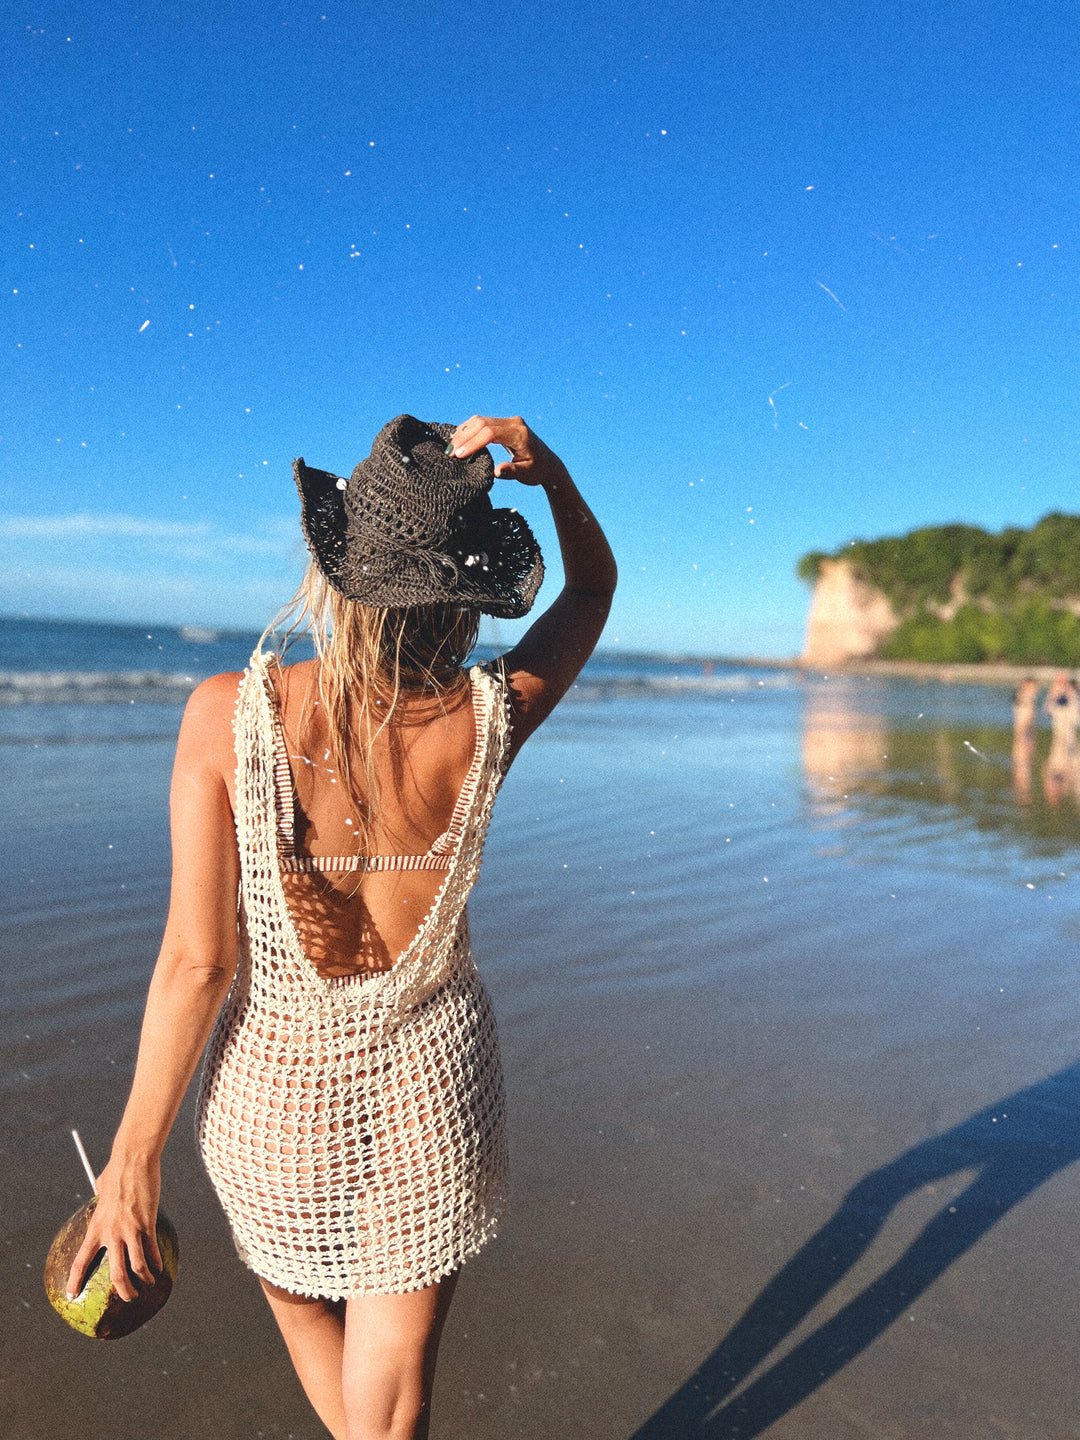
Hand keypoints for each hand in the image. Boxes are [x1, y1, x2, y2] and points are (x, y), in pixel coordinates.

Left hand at [66, 1156, 162, 1302]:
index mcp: (95, 1227)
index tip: (73, 1295)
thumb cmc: (116, 1170)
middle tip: (129, 1297)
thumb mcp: (101, 1187)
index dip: (75, 1281)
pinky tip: (160, 1268)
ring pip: (136, 1268)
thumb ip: (100, 1195)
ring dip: (144, 1281)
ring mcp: (130, 1230)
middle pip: (115, 1274)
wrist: (133, 1160)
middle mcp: (111, 1234)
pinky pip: (152, 1250)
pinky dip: (156, 1263)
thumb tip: (99, 1189)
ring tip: (149, 1284)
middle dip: (123, 1291)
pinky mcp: (147, 1223)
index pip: (81, 1261)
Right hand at [448, 415, 568, 488]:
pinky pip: (483, 423)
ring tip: (451, 447)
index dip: (473, 443)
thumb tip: (496, 471)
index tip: (459, 455)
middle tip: (449, 452)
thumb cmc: (538, 471)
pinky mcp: (504, 424)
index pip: (490, 433)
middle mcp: (514, 423)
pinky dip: (469, 430)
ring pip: (480, 421)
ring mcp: (509, 421)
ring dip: (464, 433)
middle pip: (482, 423)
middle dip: (464, 437)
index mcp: (519, 434)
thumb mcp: (526, 475)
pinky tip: (458, 439)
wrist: (549, 464)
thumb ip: (512, 472)